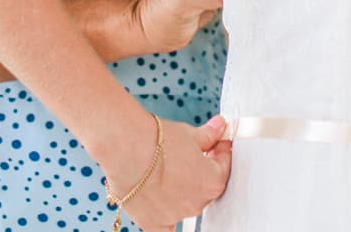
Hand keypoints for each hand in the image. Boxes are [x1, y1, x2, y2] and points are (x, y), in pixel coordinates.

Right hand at [106, 114, 231, 231]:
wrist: (126, 148)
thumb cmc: (157, 140)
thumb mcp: (190, 133)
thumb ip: (209, 136)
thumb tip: (219, 127)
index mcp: (213, 181)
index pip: (224, 166)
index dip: (220, 151)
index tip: (216, 142)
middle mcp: (197, 203)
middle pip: (204, 187)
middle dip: (200, 171)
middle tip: (189, 154)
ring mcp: (176, 215)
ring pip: (184, 204)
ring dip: (180, 190)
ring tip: (165, 169)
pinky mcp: (153, 223)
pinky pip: (164, 227)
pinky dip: (165, 218)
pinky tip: (160, 204)